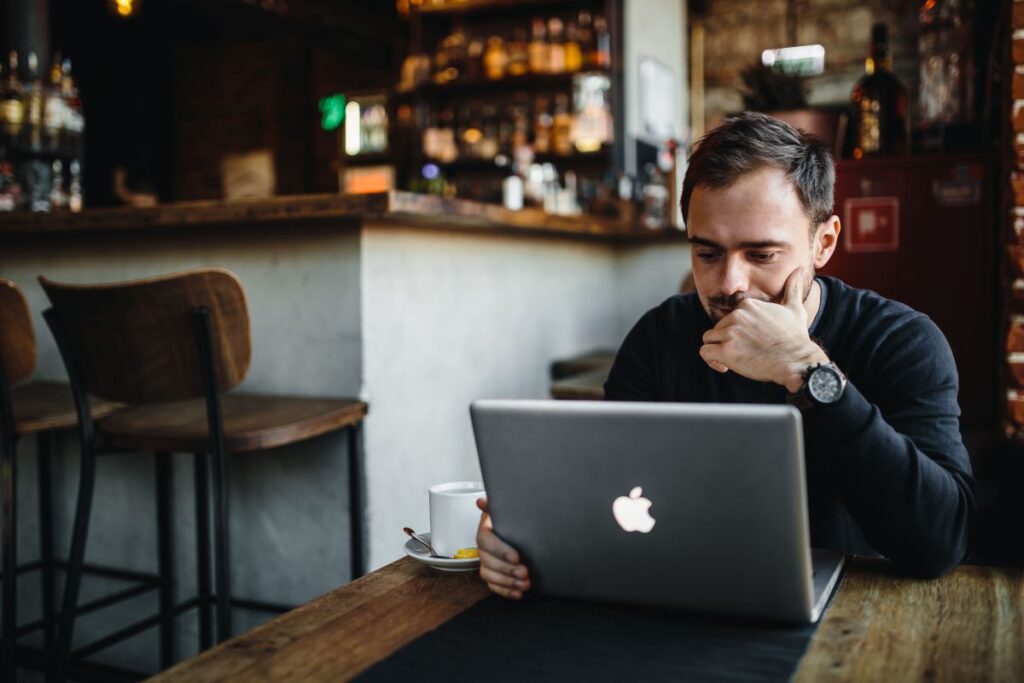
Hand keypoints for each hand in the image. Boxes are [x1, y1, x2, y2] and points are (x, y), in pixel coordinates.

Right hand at [476, 498, 530, 598]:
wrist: (517, 530)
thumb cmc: (510, 519)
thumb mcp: (504, 510)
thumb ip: (494, 505)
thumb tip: (481, 501)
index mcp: (485, 531)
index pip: (486, 541)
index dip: (500, 550)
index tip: (516, 557)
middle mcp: (483, 549)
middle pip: (488, 561)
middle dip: (507, 569)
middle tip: (524, 572)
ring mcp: (486, 563)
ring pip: (490, 575)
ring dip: (507, 582)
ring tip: (524, 584)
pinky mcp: (492, 575)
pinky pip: (494, 586)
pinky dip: (505, 591)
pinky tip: (518, 593)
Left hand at [699, 268, 828, 391]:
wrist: (797, 361)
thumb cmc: (796, 338)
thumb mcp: (794, 309)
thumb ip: (791, 288)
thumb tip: (799, 270)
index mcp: (748, 305)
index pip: (730, 318)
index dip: (736, 331)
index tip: (749, 342)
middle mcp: (737, 315)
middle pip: (718, 328)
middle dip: (727, 341)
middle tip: (744, 353)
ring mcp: (730, 332)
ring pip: (709, 339)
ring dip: (718, 350)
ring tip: (734, 359)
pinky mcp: (725, 350)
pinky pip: (704, 352)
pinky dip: (712, 361)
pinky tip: (725, 366)